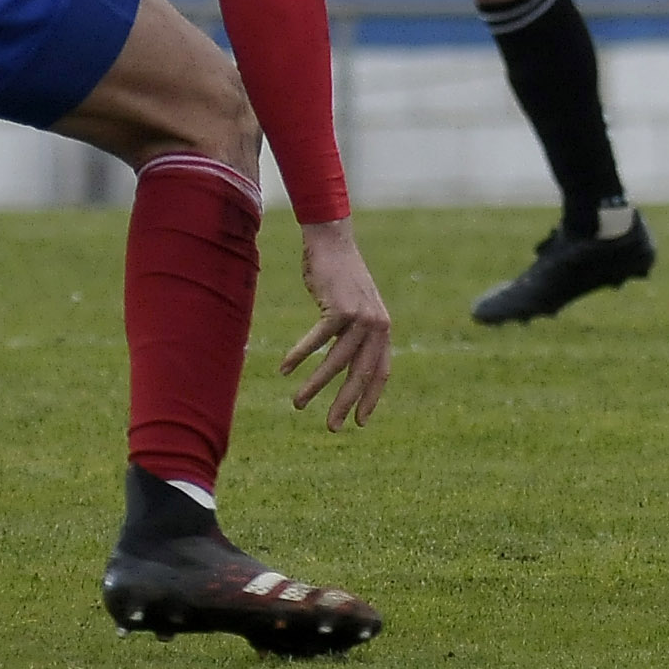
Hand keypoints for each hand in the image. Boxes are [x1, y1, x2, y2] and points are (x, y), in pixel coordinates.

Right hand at [281, 218, 391, 429]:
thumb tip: (342, 363)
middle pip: (360, 374)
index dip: (370, 398)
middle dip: (344, 404)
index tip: (360, 421)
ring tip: (298, 404)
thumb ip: (355, 332)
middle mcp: (377, 325)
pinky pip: (317, 340)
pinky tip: (286, 369)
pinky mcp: (340, 308)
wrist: (332, 240)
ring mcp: (360, 316)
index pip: (380, 372)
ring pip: (336, 362)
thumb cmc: (338, 276)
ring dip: (316, 386)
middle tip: (332, 428)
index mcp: (383, 329)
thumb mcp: (354, 306)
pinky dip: (300, 356)